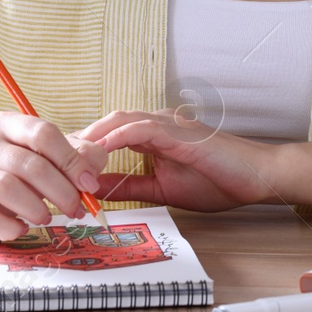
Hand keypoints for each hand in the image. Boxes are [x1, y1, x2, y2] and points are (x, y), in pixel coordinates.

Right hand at [0, 110, 109, 241]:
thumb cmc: (18, 173)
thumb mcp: (50, 157)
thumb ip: (78, 155)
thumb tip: (95, 166)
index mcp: (7, 124)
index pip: (43, 133)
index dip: (72, 160)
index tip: (90, 183)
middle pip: (29, 163)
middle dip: (61, 190)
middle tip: (76, 208)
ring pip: (5, 187)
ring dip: (35, 207)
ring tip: (47, 217)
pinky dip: (9, 227)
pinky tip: (21, 228)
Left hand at [77, 109, 279, 212]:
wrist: (257, 177)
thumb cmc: (219, 181)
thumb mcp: (163, 188)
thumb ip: (132, 185)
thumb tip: (98, 191)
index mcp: (155, 134)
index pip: (110, 134)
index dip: (84, 147)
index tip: (60, 166)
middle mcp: (159, 122)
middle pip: (108, 122)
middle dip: (80, 139)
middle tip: (54, 159)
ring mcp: (169, 123)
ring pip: (119, 120)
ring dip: (93, 137)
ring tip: (69, 156)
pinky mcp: (179, 132)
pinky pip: (140, 129)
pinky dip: (116, 138)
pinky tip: (99, 152)